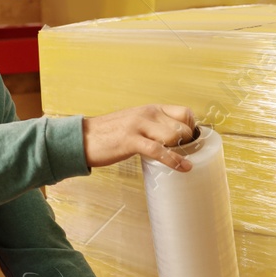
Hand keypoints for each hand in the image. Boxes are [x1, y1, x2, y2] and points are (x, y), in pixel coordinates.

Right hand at [81, 104, 196, 171]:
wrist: (83, 138)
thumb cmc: (110, 134)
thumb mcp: (135, 122)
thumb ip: (153, 126)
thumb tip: (173, 139)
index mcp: (151, 109)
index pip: (184, 112)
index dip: (192, 127)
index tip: (192, 141)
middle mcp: (148, 113)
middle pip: (182, 125)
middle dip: (189, 142)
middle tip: (188, 154)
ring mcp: (139, 126)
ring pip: (174, 136)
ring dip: (182, 150)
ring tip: (184, 161)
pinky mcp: (131, 141)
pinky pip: (159, 150)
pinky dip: (174, 160)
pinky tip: (184, 167)